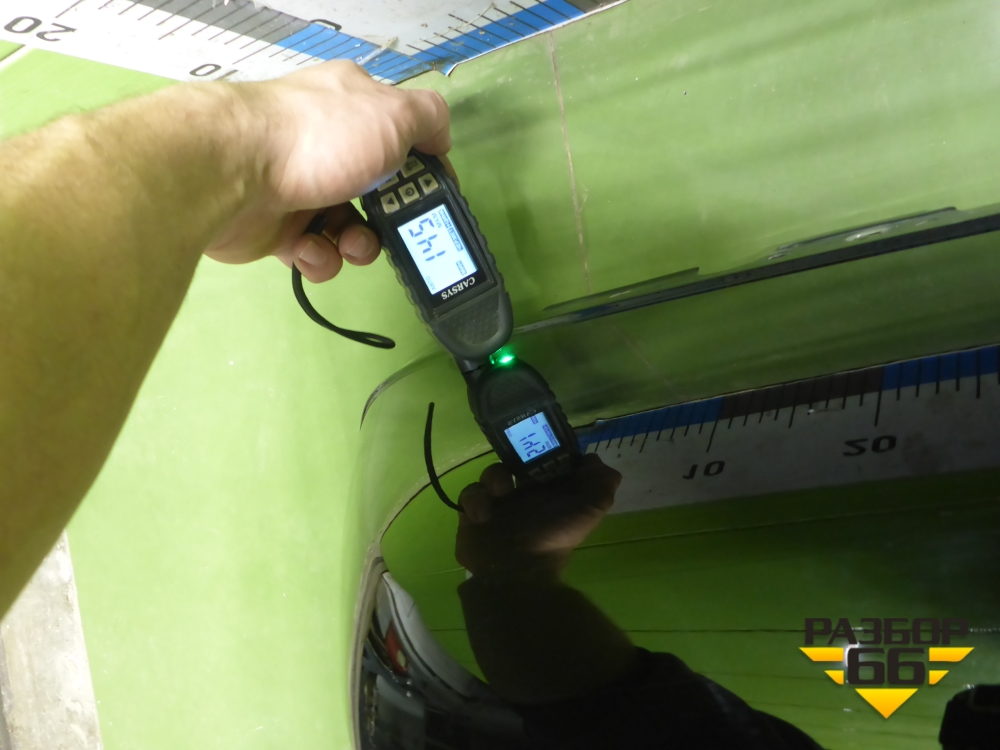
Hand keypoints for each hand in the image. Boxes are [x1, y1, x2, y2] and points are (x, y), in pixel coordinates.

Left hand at [204, 61, 450, 282]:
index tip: (435, 195)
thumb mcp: (392, 114)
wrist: (232, 172)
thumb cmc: (320, 139)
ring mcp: (300, 186)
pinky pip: (314, 252)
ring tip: (348, 244)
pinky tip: (309, 248)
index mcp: (353, 106)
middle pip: (378, 190)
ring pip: (348, 227)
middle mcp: (327, 143)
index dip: (422, 168)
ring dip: (358, 244)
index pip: (401, 136)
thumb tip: (440, 135)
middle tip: (394, 230)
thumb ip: (427, 119)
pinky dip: (320, 257)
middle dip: (391, 217)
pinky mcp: (276, 227)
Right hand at [456, 455, 621, 578]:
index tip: (543, 446)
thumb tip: (594, 459)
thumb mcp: (589, 510)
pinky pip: (470, 494)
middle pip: (516, 462)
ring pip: (492, 474)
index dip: (545, 451)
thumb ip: (601, 484)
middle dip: (515, 460)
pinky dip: (476, 502)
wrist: (516, 571)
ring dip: (495, 479)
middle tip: (517, 468)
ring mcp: (498, 504)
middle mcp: (525, 495)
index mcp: (550, 492)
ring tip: (501, 494)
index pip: (547, 461)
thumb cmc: (553, 536)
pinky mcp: (473, 513)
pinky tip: (485, 517)